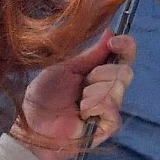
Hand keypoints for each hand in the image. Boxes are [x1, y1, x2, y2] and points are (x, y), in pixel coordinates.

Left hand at [12, 31, 135, 159]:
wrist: (33, 122)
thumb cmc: (44, 96)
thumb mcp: (66, 68)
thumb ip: (90, 54)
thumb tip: (110, 32)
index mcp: (99, 72)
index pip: (125, 56)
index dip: (125, 46)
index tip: (114, 42)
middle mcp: (108, 89)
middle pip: (125, 72)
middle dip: (102, 73)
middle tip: (83, 82)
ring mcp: (110, 108)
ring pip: (117, 89)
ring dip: (94, 92)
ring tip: (78, 101)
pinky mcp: (108, 126)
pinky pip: (112, 108)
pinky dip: (95, 106)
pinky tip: (82, 113)